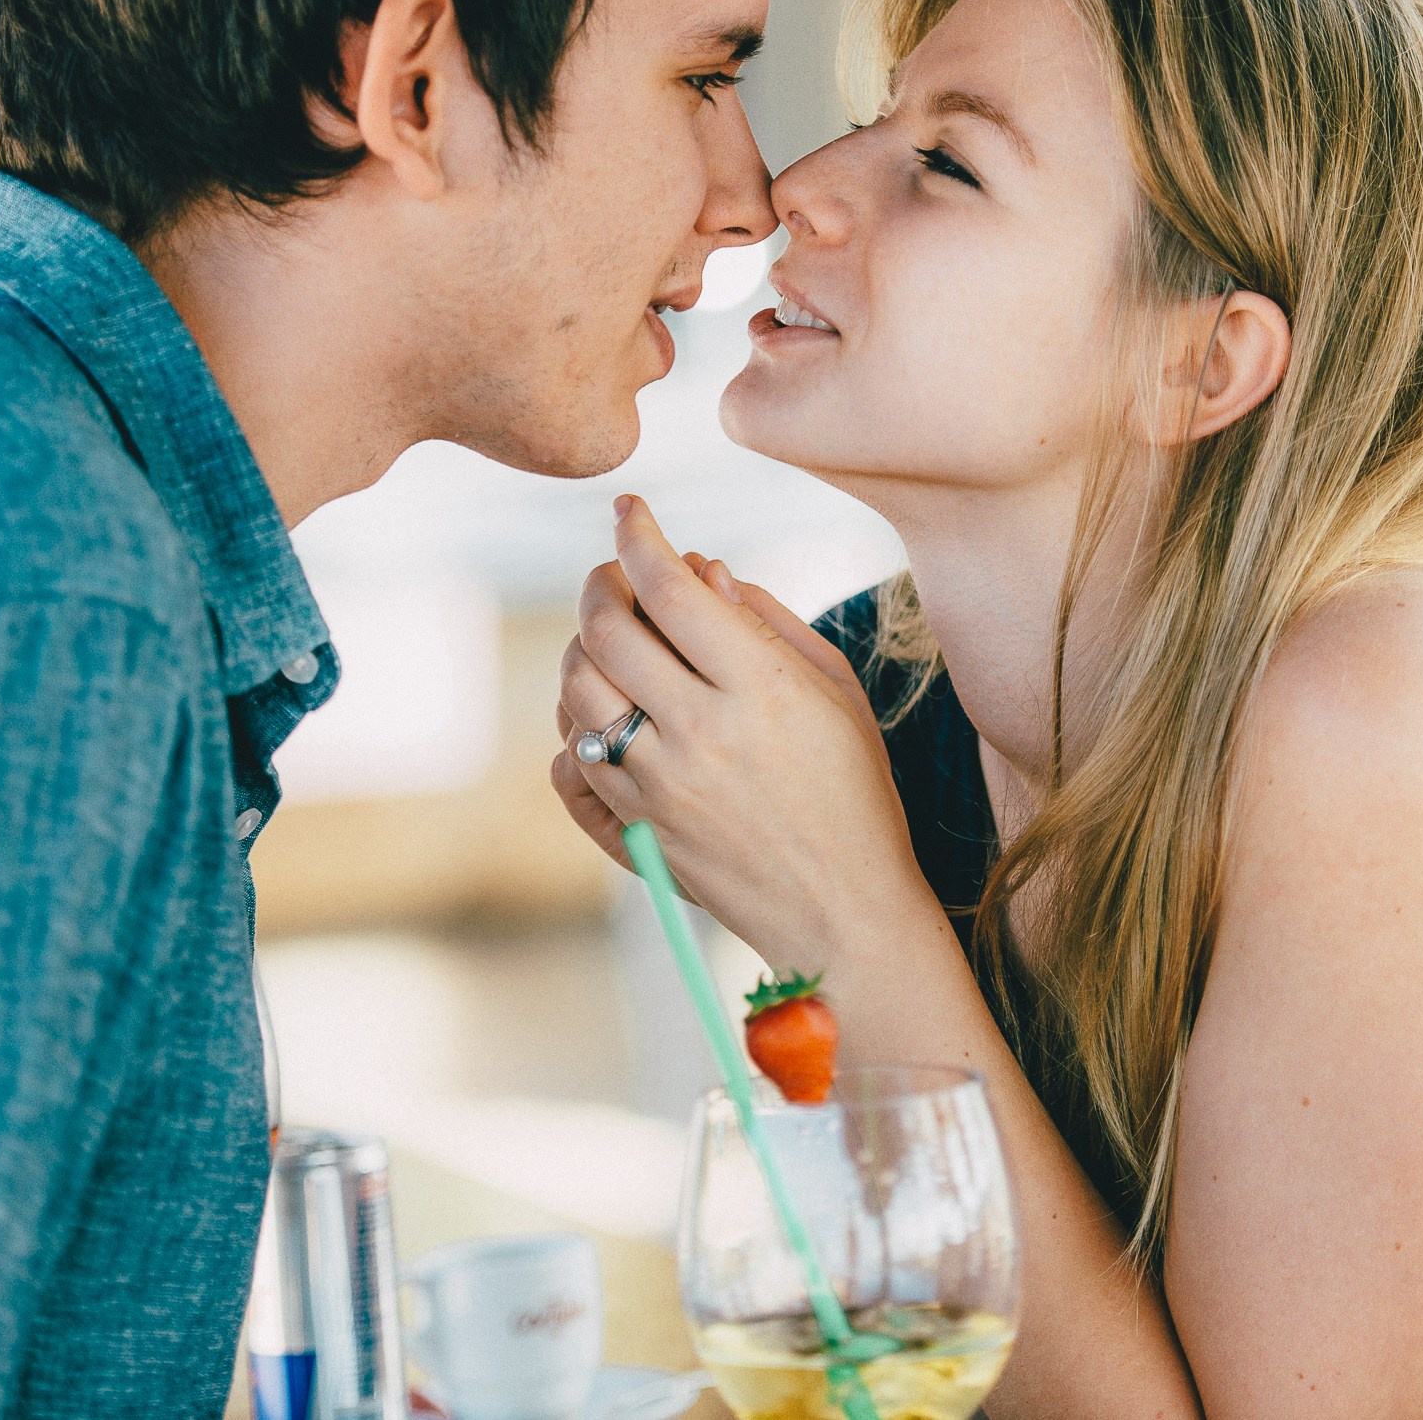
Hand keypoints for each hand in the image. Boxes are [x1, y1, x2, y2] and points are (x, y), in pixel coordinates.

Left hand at [549, 496, 939, 970]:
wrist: (846, 911)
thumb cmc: (854, 791)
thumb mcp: (836, 693)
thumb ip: (767, 620)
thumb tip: (700, 567)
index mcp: (759, 689)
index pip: (669, 586)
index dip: (638, 533)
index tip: (629, 510)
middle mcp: (699, 735)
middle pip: (603, 630)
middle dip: (599, 584)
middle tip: (615, 576)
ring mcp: (658, 789)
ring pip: (575, 692)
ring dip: (582, 652)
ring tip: (615, 647)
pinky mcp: (635, 834)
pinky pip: (568, 764)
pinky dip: (575, 730)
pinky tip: (611, 719)